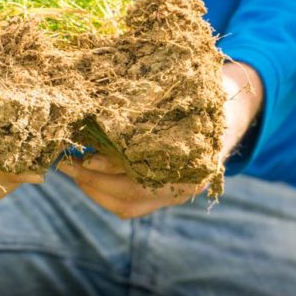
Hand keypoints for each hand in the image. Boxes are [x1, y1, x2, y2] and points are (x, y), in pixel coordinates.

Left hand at [59, 61, 263, 218]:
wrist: (230, 112)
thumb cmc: (205, 94)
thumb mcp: (191, 89)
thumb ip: (161, 99)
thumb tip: (112, 93)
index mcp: (194, 162)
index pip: (143, 178)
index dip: (111, 170)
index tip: (85, 158)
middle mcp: (184, 186)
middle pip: (129, 198)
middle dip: (92, 182)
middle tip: (65, 164)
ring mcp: (174, 194)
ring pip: (126, 205)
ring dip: (94, 189)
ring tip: (71, 168)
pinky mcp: (163, 193)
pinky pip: (129, 203)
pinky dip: (104, 191)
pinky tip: (86, 172)